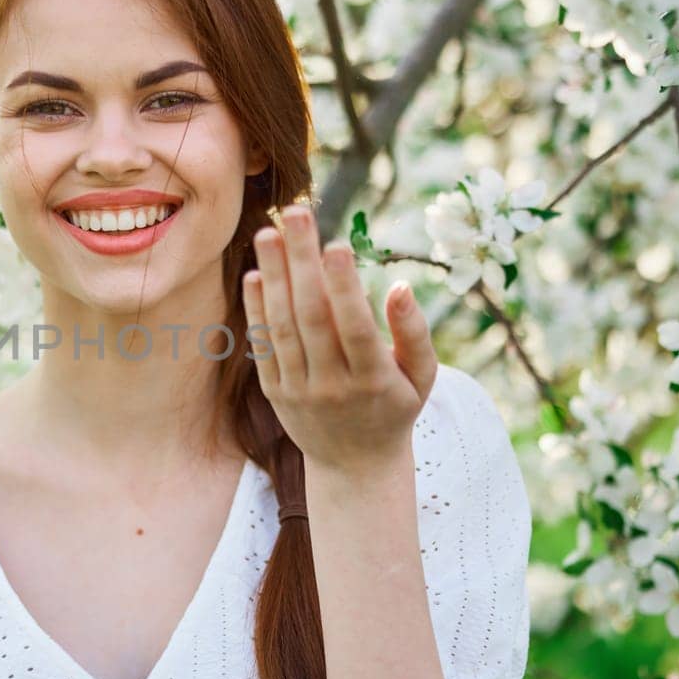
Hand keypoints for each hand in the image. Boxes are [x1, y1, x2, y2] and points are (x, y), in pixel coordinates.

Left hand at [241, 204, 437, 474]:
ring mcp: (299, 390)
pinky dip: (256, 310)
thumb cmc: (395, 406)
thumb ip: (414, 332)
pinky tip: (255, 274)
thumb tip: (399, 286)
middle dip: (301, 262)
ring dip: (273, 277)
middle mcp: (332, 385)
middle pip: (311, 317)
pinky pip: (263, 346)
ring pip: (281, 327)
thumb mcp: (422, 377)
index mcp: (373, 380)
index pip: (354, 327)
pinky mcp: (275, 392)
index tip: (337, 243)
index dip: (344, 286)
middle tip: (295, 213)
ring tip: (269, 232)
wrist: (355, 464)